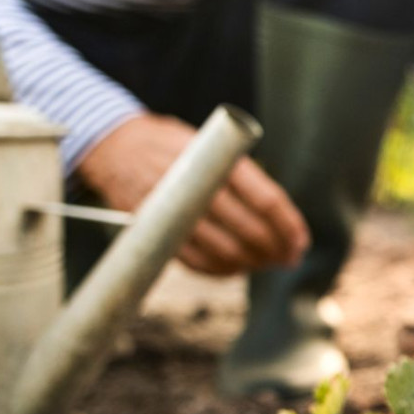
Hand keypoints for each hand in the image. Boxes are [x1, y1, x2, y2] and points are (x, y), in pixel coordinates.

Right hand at [77, 113, 308, 275]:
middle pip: (249, 229)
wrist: (113, 145)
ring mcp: (173, 210)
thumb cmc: (173, 144)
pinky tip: (237, 268)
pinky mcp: (154, 230)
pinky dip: (221, 270)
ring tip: (267, 264)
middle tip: (290, 257)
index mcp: (216, 160)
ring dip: (253, 263)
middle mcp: (195, 185)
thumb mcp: (209, 142)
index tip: (300, 242)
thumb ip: (241, 174)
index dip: (289, 226)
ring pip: (224, 251)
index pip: (266, 200)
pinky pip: (195, 262)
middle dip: (276, 249)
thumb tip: (280, 217)